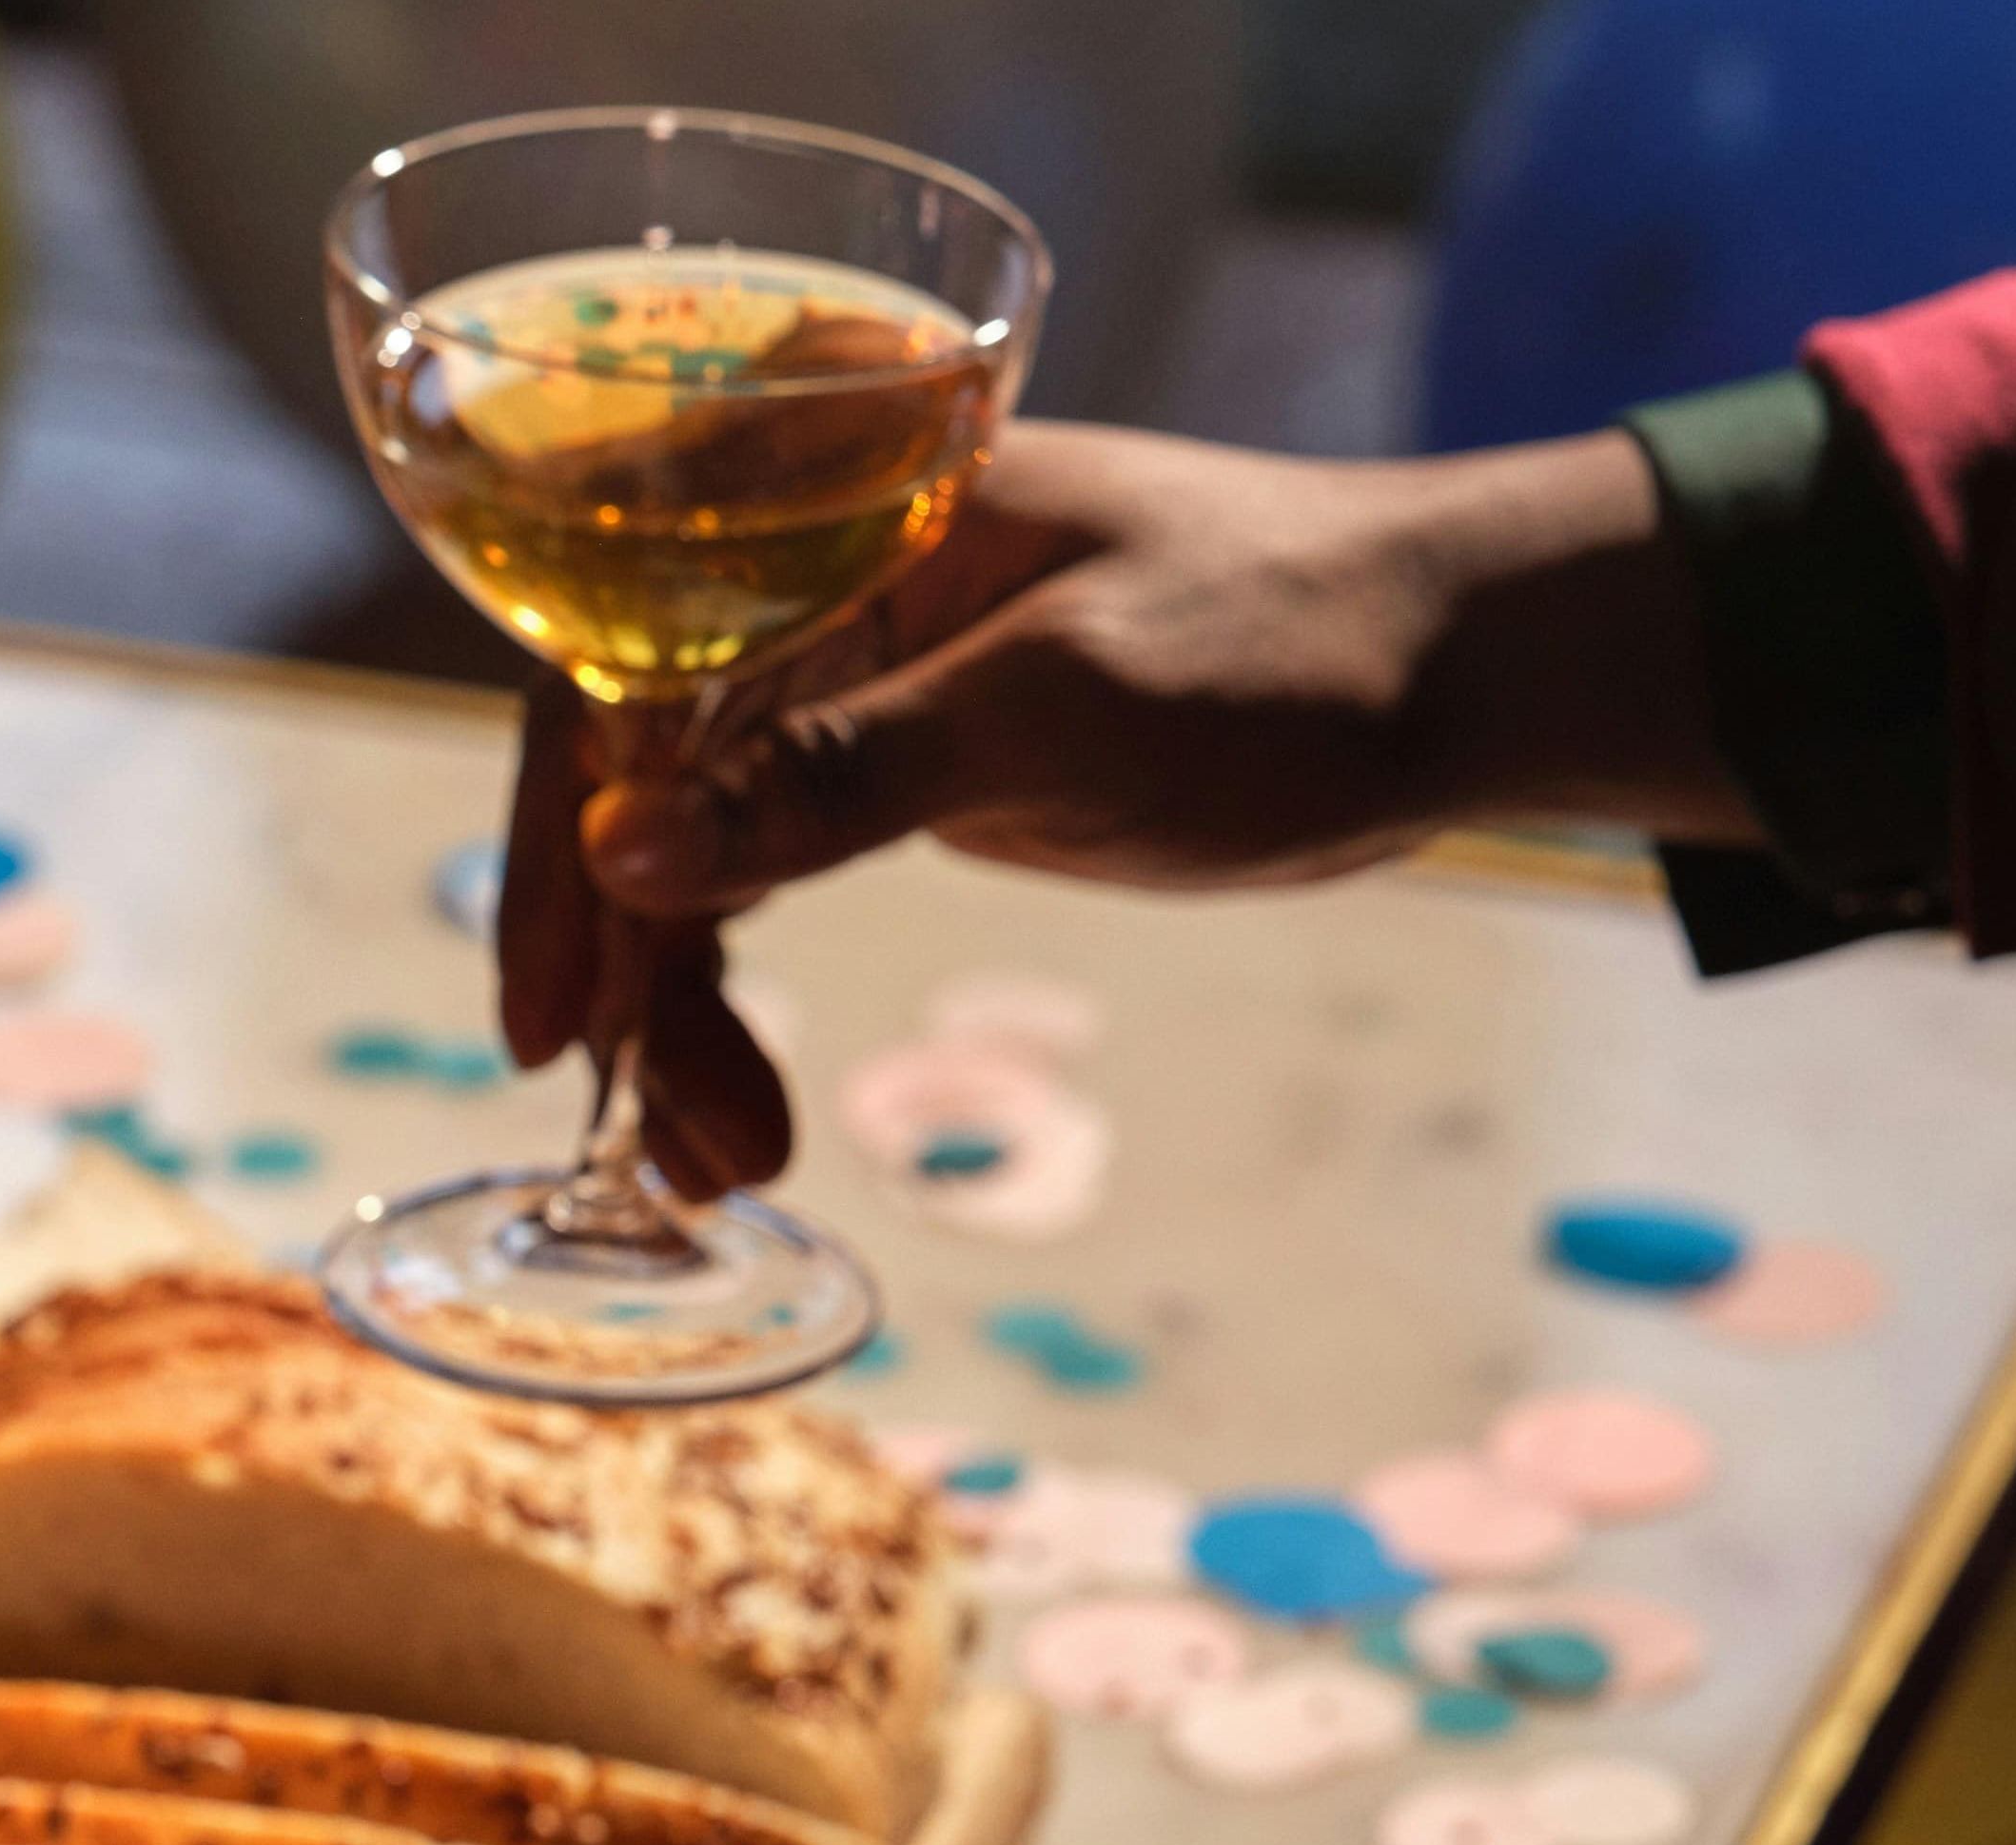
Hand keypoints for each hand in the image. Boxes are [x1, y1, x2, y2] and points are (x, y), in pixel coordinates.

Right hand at [495, 427, 1708, 1195]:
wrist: (1458, 669)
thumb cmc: (1288, 647)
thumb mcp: (1059, 715)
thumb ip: (834, 773)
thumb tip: (625, 850)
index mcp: (831, 515)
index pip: (614, 672)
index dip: (561, 844)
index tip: (557, 1016)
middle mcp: (810, 587)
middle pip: (628, 780)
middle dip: (631, 969)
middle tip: (652, 1130)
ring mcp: (846, 680)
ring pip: (682, 853)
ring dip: (683, 1009)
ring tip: (723, 1159)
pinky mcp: (894, 764)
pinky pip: (755, 875)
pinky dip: (735, 988)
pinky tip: (740, 1104)